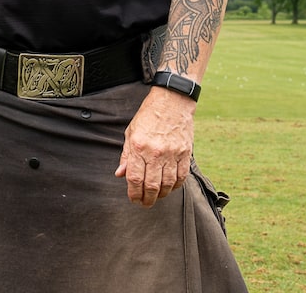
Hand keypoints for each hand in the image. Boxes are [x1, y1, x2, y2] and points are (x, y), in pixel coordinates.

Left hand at [114, 86, 196, 206]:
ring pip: (167, 184)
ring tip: (157, 196)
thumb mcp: (131, 132)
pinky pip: (181, 176)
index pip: (135, 179)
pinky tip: (170, 187)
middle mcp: (155, 152)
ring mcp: (172, 153)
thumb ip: (126, 155)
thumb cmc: (149, 116)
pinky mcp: (185, 152)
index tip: (134, 200)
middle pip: (152, 186)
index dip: (134, 194)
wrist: (172, 101)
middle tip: (145, 203)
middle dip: (147, 200)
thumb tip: (120, 174)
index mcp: (139, 147)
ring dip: (162, 195)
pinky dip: (176, 186)